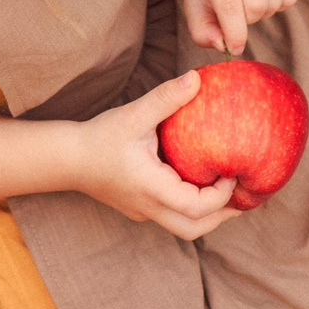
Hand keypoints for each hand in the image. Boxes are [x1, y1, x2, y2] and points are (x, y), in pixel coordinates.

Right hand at [69, 71, 240, 240]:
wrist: (67, 159)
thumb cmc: (99, 138)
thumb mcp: (134, 115)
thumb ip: (166, 98)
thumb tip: (197, 78)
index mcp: (151, 189)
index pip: (196, 207)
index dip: (222, 195)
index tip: (232, 171)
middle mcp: (149, 208)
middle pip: (194, 229)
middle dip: (222, 216)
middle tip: (242, 194)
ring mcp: (143, 212)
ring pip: (184, 229)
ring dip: (209, 216)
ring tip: (228, 194)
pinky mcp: (139, 208)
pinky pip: (172, 217)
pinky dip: (192, 209)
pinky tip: (200, 186)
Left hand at [182, 0, 304, 51]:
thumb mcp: (195, 1)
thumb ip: (203, 31)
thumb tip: (224, 46)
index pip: (230, 5)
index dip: (235, 33)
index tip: (235, 49)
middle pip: (256, 7)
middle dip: (247, 19)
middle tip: (238, 9)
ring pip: (274, 4)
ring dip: (263, 11)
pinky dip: (280, 3)